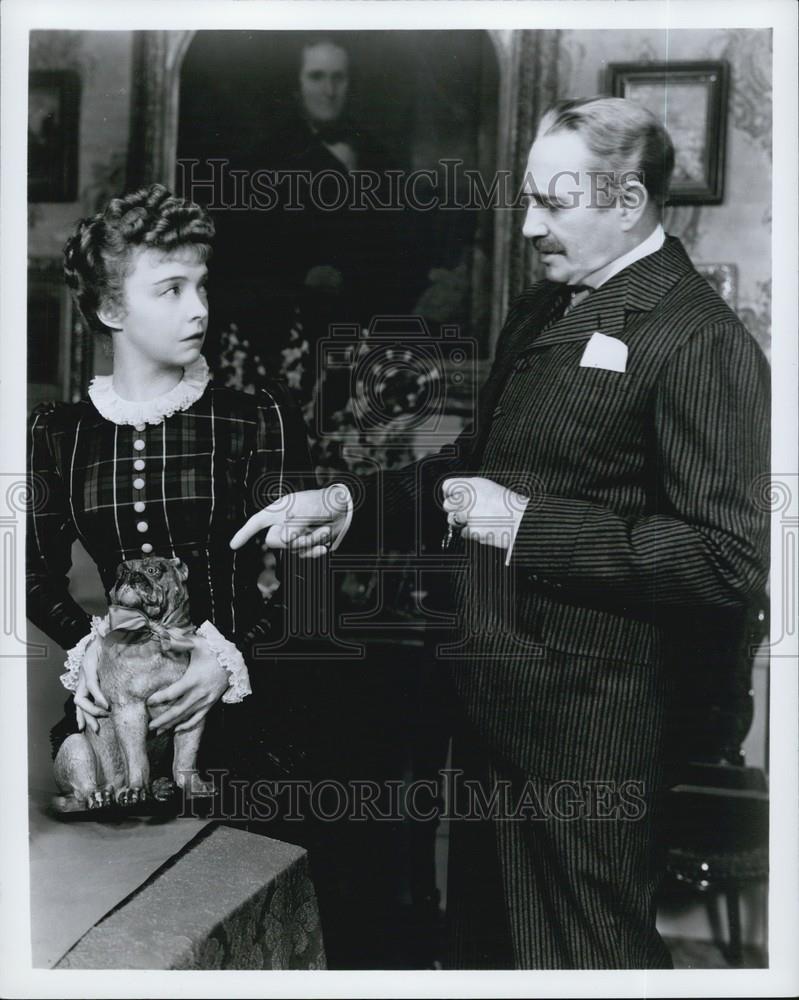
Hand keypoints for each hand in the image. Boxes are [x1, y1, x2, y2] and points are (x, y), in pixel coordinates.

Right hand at [74, 638, 108, 734]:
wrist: (94, 643)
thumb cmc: (103, 642)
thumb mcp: (106, 638)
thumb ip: (107, 633)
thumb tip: (107, 626)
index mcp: (89, 667)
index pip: (91, 684)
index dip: (98, 696)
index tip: (107, 706)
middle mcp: (83, 678)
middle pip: (82, 699)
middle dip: (92, 710)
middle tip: (106, 714)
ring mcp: (82, 685)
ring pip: (80, 706)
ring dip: (87, 718)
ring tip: (96, 729)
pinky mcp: (84, 690)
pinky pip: (80, 706)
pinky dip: (81, 717)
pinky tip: (83, 727)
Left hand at [147, 635, 228, 733]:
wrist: (234, 661)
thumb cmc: (213, 651)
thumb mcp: (197, 644)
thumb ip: (180, 642)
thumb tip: (163, 640)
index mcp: (193, 679)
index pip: (172, 693)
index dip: (159, 698)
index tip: (148, 701)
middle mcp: (199, 693)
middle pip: (177, 710)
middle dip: (162, 719)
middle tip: (150, 726)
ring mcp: (205, 700)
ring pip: (186, 717)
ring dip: (172, 725)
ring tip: (158, 731)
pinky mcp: (210, 703)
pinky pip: (198, 719)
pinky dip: (187, 725)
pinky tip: (177, 729)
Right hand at [229, 484, 350, 557]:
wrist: (346, 510)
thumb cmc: (324, 504)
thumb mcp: (307, 511)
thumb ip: (293, 526)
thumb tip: (283, 541)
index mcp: (279, 511)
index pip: (256, 523)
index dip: (244, 534)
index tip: (233, 545)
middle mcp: (284, 524)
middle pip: (274, 541)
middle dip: (292, 539)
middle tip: (309, 530)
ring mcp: (295, 536)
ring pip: (293, 550)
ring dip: (310, 542)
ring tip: (324, 529)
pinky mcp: (307, 545)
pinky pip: (305, 556)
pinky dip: (315, 550)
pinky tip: (325, 543)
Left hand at [441, 476, 528, 551]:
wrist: (523, 520)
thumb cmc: (510, 505)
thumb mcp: (490, 488)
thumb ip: (471, 490)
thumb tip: (457, 496)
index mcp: (473, 485)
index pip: (447, 486)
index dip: (449, 493)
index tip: (452, 498)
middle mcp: (469, 498)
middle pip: (447, 505)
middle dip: (454, 510)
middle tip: (465, 513)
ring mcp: (469, 515)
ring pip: (453, 520)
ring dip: (462, 522)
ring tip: (479, 520)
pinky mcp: (472, 530)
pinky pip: (464, 533)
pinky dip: (472, 533)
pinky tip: (485, 528)